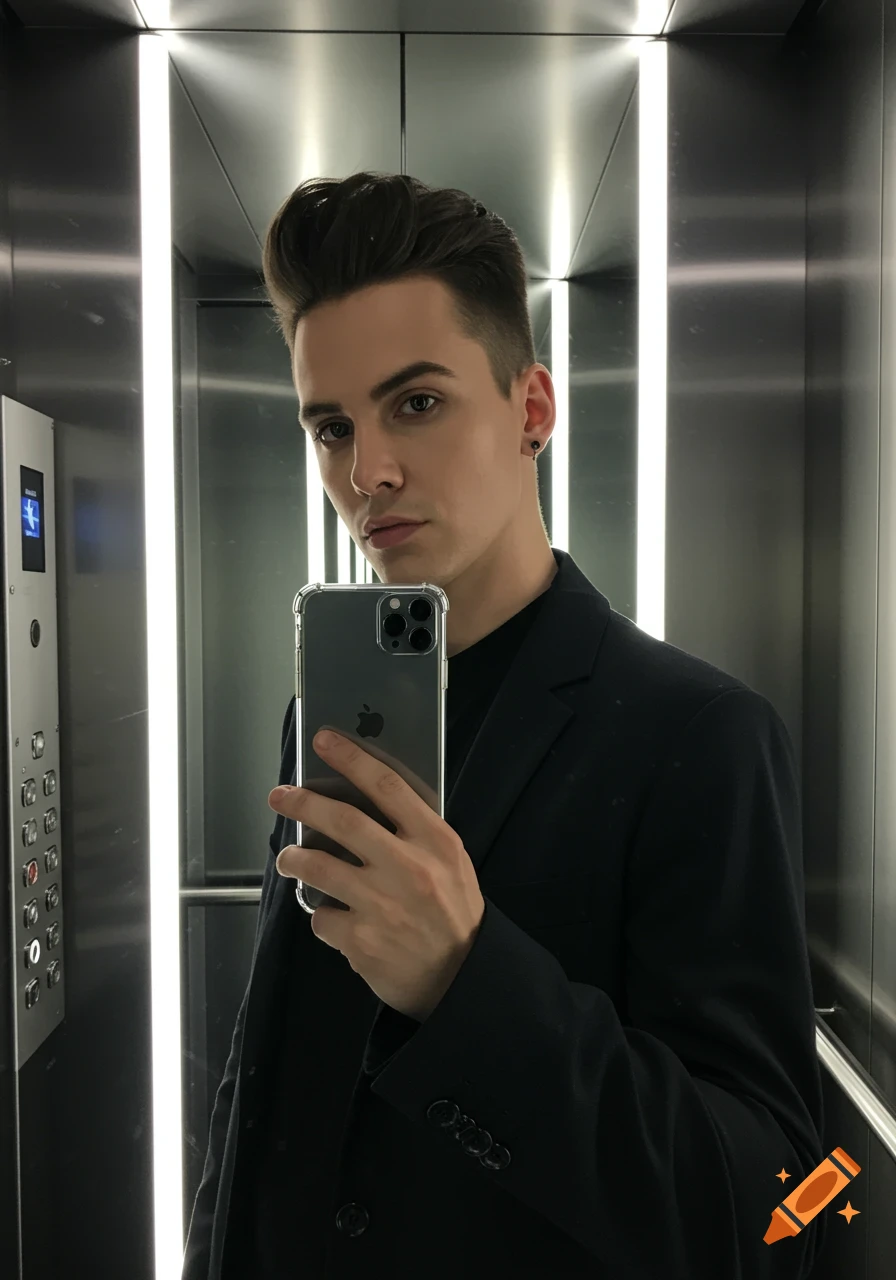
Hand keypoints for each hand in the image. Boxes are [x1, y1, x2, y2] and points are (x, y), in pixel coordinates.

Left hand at [269, 729, 484, 1020]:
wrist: (462, 977)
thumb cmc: (453, 912)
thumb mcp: (450, 862)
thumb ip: (414, 832)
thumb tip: (362, 801)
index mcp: (435, 842)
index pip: (388, 786)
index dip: (352, 758)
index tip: (324, 740)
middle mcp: (408, 868)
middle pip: (343, 820)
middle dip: (303, 802)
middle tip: (279, 796)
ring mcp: (382, 905)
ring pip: (317, 867)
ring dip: (294, 859)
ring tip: (288, 859)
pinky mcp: (362, 940)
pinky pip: (322, 916)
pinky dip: (322, 914)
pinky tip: (335, 917)